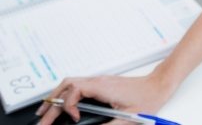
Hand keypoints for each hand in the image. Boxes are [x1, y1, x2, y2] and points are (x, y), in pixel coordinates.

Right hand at [35, 72, 174, 124]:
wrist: (159, 84)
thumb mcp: (127, 117)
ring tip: (45, 113)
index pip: (75, 90)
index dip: (68, 105)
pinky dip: (66, 94)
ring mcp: (99, 81)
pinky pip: (78, 85)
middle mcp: (99, 81)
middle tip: (42, 121)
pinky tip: (64, 106)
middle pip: (67, 86)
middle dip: (52, 103)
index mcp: (103, 87)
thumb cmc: (147, 98)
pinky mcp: (102, 83)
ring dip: (56, 96)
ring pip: (71, 83)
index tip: (73, 119)